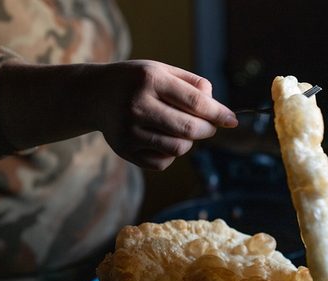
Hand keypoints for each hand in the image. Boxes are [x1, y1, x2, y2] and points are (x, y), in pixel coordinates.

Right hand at [93, 60, 237, 169]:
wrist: (95, 95)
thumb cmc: (137, 81)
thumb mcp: (162, 70)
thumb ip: (192, 85)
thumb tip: (218, 109)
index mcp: (151, 80)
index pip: (195, 102)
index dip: (219, 113)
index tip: (232, 120)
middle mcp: (137, 105)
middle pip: (188, 129)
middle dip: (206, 130)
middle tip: (208, 126)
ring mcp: (129, 130)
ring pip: (177, 148)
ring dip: (188, 142)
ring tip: (182, 130)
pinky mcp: (124, 150)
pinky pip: (162, 162)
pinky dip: (170, 154)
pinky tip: (162, 139)